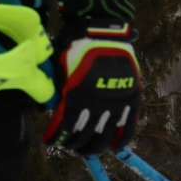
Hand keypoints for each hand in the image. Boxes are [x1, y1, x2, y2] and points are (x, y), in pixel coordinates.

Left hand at [44, 18, 140, 154]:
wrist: (104, 33)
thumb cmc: (77, 48)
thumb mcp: (59, 69)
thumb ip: (56, 92)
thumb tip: (48, 110)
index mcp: (74, 98)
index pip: (64, 129)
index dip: (56, 139)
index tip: (51, 142)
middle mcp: (95, 105)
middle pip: (84, 137)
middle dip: (75, 145)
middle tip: (72, 146)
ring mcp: (115, 103)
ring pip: (105, 136)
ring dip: (94, 146)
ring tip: (89, 148)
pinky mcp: (131, 100)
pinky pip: (129, 127)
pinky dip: (122, 140)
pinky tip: (115, 148)